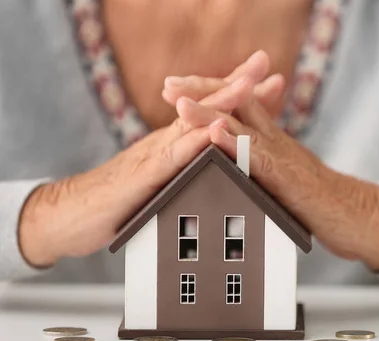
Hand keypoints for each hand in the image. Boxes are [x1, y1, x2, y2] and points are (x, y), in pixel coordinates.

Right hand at [17, 52, 274, 266]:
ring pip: (191, 123)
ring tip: (247, 84)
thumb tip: (213, 161)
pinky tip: (215, 130)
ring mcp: (156, 155)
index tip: (270, 79)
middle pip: (205, 106)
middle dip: (236, 82)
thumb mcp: (165, 178)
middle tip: (263, 61)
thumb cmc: (125, 197)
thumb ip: (187, 167)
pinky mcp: (145, 176)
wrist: (78, 212)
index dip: (237, 93)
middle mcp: (168, 142)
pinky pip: (174, 156)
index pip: (211, 112)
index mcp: (176, 144)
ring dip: (220, 102)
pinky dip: (195, 143)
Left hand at [167, 82, 378, 271]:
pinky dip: (235, 144)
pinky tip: (215, 135)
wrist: (355, 215)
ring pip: (243, 128)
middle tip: (170, 86)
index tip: (179, 89)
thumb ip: (261, 163)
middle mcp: (276, 141)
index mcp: (272, 140)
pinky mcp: (289, 180)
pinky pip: (259, 158)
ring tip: (181, 104)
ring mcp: (283, 157)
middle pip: (238, 105)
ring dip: (210, 114)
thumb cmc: (319, 200)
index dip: (210, 93)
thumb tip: (235, 161)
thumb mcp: (284, 174)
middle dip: (203, 92)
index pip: (239, 105)